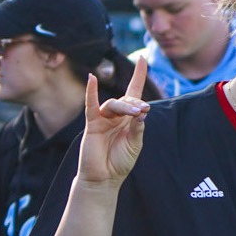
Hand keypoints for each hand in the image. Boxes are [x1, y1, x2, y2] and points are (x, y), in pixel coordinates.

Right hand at [79, 55, 149, 185]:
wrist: (105, 177)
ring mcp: (103, 118)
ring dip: (126, 106)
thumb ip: (137, 128)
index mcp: (129, 119)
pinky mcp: (92, 124)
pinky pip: (91, 105)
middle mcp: (116, 115)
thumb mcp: (135, 144)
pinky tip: (91, 79)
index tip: (143, 59)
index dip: (139, 76)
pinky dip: (91, 92)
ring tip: (137, 112)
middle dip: (137, 103)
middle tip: (144, 110)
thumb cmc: (120, 161)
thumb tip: (142, 112)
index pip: (134, 93)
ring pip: (114, 104)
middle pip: (127, 99)